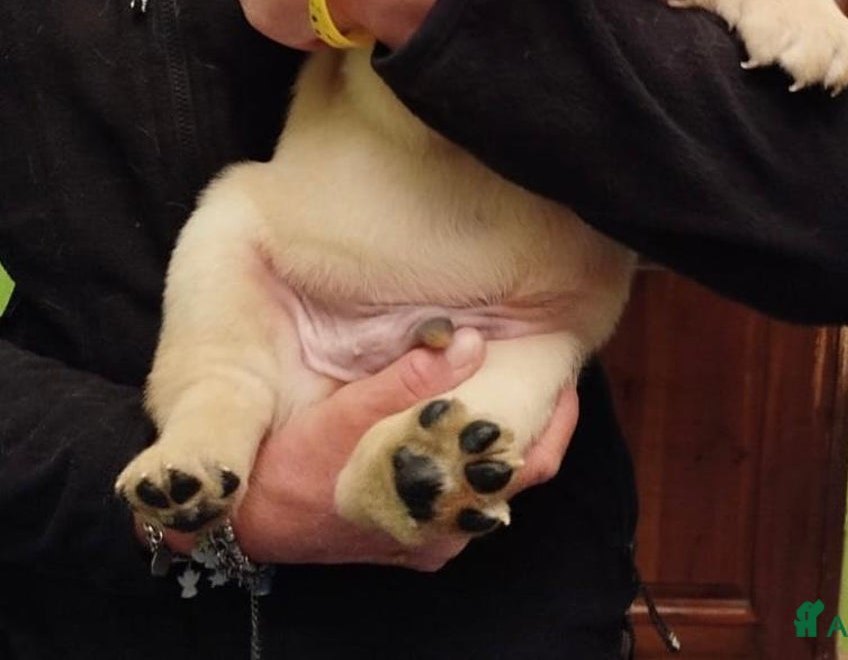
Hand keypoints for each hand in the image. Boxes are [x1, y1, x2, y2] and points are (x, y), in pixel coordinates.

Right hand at [228, 330, 578, 570]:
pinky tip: (465, 427)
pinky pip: (460, 497)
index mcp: (440, 504)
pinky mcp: (409, 535)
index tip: (567, 376)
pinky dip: (473, 462)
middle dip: (537, 427)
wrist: (249, 524)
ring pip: (488, 489)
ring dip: (503, 445)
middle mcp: (442, 528)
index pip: (527, 465)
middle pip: (515, 479)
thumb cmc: (294, 470)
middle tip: (553, 376)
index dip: (554, 420)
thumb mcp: (346, 417)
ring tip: (516, 391)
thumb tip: (467, 343)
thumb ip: (407, 383)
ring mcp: (427, 535)